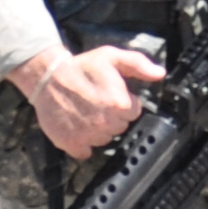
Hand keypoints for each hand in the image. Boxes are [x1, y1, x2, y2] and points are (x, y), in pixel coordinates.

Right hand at [13, 40, 166, 157]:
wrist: (47, 77)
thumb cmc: (82, 67)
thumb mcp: (112, 57)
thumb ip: (138, 64)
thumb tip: (160, 74)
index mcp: (119, 104)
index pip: (134, 112)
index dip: (124, 102)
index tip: (112, 95)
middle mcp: (105, 124)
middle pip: (120, 127)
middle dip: (112, 116)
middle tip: (97, 102)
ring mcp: (88, 136)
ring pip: (104, 140)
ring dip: (98, 129)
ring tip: (86, 112)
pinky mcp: (71, 144)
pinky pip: (85, 151)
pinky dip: (82, 143)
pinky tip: (77, 127)